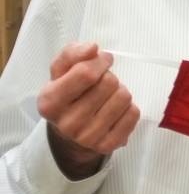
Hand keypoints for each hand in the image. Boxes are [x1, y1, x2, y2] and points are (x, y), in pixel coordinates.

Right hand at [36, 42, 139, 178]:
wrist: (69, 133)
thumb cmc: (68, 94)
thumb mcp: (60, 72)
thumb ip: (72, 54)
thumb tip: (92, 48)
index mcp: (50, 102)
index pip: (85, 74)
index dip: (100, 61)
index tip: (104, 59)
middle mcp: (67, 123)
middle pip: (109, 83)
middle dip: (109, 77)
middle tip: (103, 83)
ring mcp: (88, 137)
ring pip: (124, 97)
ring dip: (120, 91)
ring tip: (109, 96)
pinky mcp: (108, 145)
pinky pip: (133, 114)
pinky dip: (129, 107)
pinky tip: (116, 110)